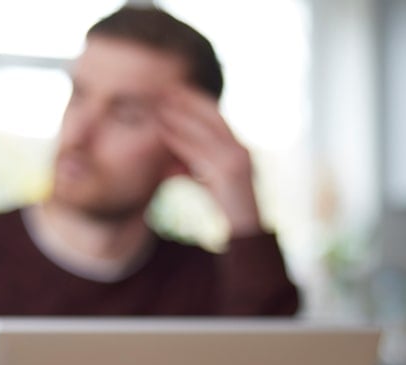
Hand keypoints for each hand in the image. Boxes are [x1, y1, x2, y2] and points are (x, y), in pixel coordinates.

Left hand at [157, 87, 262, 237]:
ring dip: (180, 117)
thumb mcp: (211, 183)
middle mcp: (241, 149)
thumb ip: (195, 168)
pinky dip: (180, 141)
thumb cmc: (228, 208)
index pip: (216, 115)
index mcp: (240, 147)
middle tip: (163, 90)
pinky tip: (163, 133)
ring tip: (159, 107)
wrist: (246, 233)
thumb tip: (171, 164)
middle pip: (211, 116)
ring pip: (204, 132)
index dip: (195, 100)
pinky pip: (200, 152)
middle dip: (187, 101)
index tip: (174, 89)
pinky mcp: (229, 174)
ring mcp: (237, 160)